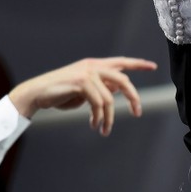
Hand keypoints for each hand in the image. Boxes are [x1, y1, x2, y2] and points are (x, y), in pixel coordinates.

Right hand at [8, 57, 157, 135]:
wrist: (37, 93)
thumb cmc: (61, 93)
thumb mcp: (85, 90)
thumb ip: (101, 87)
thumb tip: (117, 90)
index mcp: (95, 65)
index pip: (121, 62)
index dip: (138, 64)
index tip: (153, 67)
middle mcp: (93, 66)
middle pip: (123, 81)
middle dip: (133, 98)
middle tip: (137, 114)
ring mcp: (87, 73)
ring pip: (110, 99)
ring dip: (109, 117)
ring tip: (104, 129)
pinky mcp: (80, 83)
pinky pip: (98, 103)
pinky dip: (98, 117)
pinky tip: (94, 124)